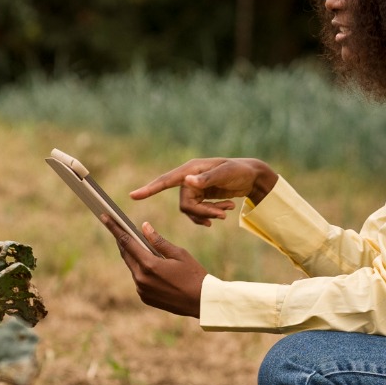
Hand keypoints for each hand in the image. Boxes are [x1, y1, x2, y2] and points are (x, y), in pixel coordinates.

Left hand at [100, 215, 206, 317]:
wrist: (202, 302)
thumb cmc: (194, 275)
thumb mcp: (179, 254)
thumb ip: (158, 241)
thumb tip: (144, 226)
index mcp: (149, 265)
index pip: (127, 242)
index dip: (115, 228)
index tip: (105, 217)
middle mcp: (141, 279)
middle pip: (126, 254)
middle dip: (122, 240)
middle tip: (118, 227)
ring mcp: (142, 290)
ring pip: (132, 267)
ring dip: (134, 256)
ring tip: (137, 244)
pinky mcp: (145, 298)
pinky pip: (138, 279)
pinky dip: (141, 270)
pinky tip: (149, 264)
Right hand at [129, 157, 277, 226]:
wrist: (252, 175)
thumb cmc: (240, 170)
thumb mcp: (226, 173)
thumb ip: (207, 179)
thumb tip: (187, 182)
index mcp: (190, 170)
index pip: (166, 181)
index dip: (150, 189)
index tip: (133, 196)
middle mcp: (189, 179)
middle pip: (184, 204)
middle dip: (202, 212)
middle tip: (223, 214)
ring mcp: (195, 188)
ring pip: (191, 210)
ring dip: (208, 213)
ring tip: (227, 211)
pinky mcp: (201, 196)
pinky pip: (198, 212)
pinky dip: (211, 213)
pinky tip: (226, 211)